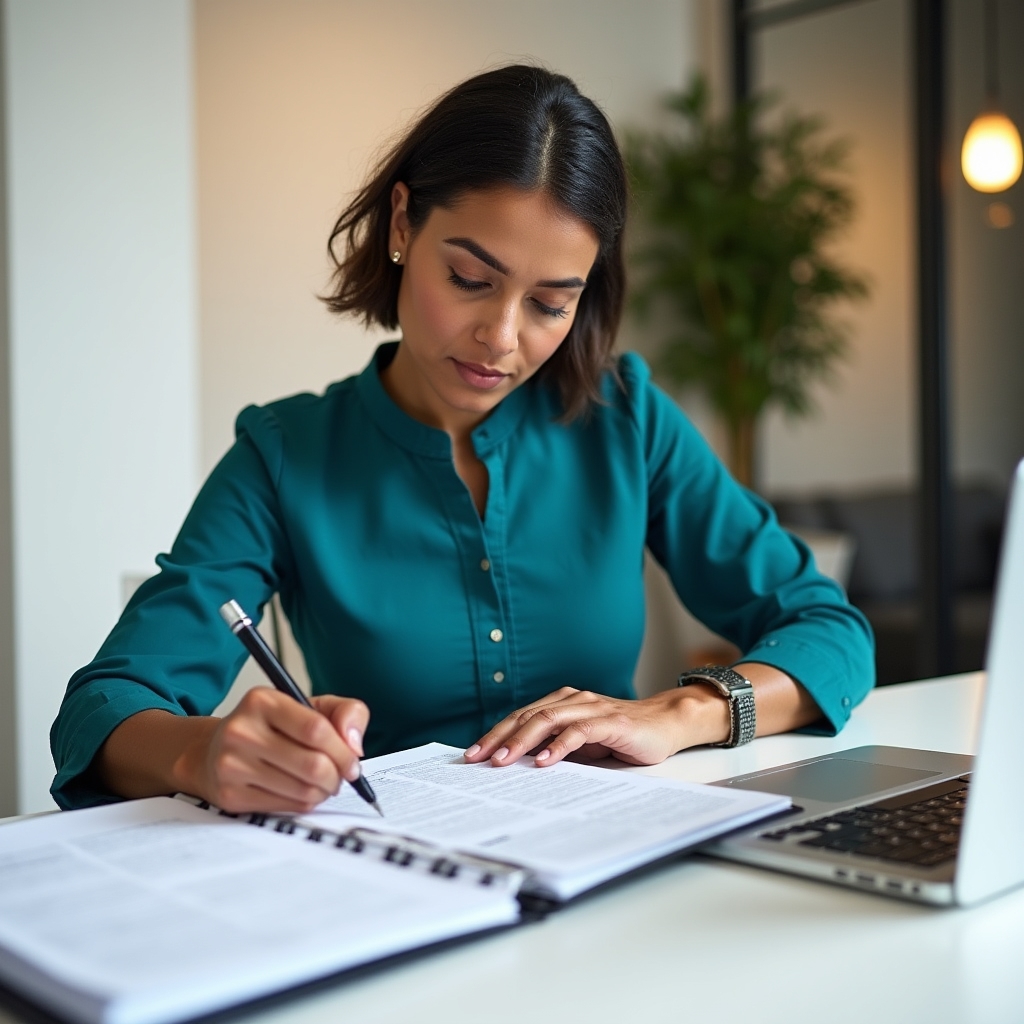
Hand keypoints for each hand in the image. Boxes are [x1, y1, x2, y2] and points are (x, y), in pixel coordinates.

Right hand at [176, 689, 369, 813]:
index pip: (316, 729)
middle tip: (340, 777)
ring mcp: (232, 765)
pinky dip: (303, 803)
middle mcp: (241, 730)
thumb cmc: (272, 727)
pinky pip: (286, 807)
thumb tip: (354, 746)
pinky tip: (300, 792)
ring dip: (323, 792)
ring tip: (322, 783)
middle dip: (337, 776)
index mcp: (262, 701)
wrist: (214, 750)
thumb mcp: (309, 706)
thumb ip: (345, 711)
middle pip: (312, 765)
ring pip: (302, 790)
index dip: (342, 751)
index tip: (353, 761)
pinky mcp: (230, 795)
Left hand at [463, 685, 729, 768]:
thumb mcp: (583, 745)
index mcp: (563, 703)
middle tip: (477, 758)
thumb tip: (518, 767)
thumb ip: (555, 748)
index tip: (472, 754)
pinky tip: (545, 761)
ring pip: (549, 719)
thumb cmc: (622, 736)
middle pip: (528, 715)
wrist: (667, 725)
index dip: (495, 733)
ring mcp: (592, 708)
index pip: (521, 717)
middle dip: (500, 737)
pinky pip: (580, 731)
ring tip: (504, 760)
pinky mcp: (611, 721)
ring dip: (523, 740)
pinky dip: (560, 746)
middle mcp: (574, 700)